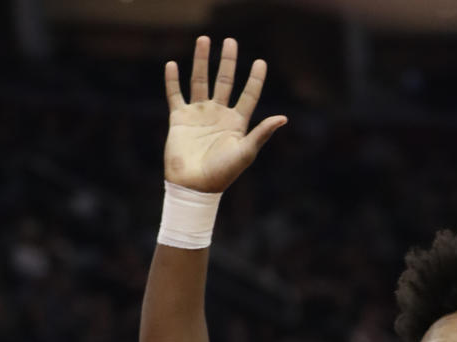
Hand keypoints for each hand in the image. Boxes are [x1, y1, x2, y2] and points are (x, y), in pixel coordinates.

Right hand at [164, 35, 286, 193]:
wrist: (194, 186)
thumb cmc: (223, 173)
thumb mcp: (245, 152)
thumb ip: (262, 133)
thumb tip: (283, 118)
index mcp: (236, 123)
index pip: (248, 96)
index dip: (255, 79)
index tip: (260, 62)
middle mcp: (218, 115)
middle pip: (224, 81)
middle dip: (227, 61)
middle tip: (230, 41)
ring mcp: (199, 115)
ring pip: (200, 81)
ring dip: (201, 60)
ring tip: (204, 39)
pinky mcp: (179, 118)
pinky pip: (175, 94)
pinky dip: (173, 80)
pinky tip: (172, 64)